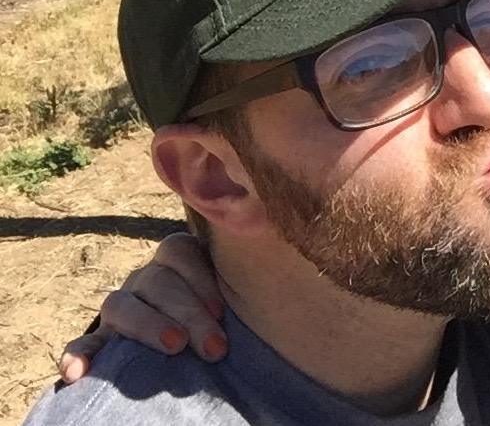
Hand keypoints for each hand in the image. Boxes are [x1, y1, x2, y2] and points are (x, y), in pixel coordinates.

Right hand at [58, 232, 227, 382]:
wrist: (203, 325)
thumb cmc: (230, 302)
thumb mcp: (236, 282)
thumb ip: (243, 273)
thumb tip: (277, 264)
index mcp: (177, 258)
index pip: (180, 252)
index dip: (200, 279)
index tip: (222, 310)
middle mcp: (147, 277)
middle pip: (157, 283)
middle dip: (189, 313)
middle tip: (215, 346)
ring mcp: (122, 305)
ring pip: (119, 304)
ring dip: (148, 326)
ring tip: (174, 346)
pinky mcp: (104, 338)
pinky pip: (84, 342)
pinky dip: (78, 355)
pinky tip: (76, 373)